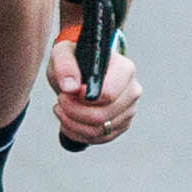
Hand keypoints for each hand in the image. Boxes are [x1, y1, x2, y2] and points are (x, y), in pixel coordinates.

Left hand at [49, 39, 138, 153]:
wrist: (81, 70)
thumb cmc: (75, 58)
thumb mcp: (63, 52)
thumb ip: (65, 65)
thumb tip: (71, 88)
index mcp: (124, 69)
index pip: (108, 94)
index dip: (83, 99)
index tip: (67, 92)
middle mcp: (132, 91)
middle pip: (103, 115)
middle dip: (74, 112)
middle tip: (60, 101)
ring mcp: (128, 111)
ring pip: (99, 131)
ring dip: (73, 124)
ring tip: (60, 109)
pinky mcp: (121, 125)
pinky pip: (99, 139)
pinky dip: (78, 134)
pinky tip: (67, 121)